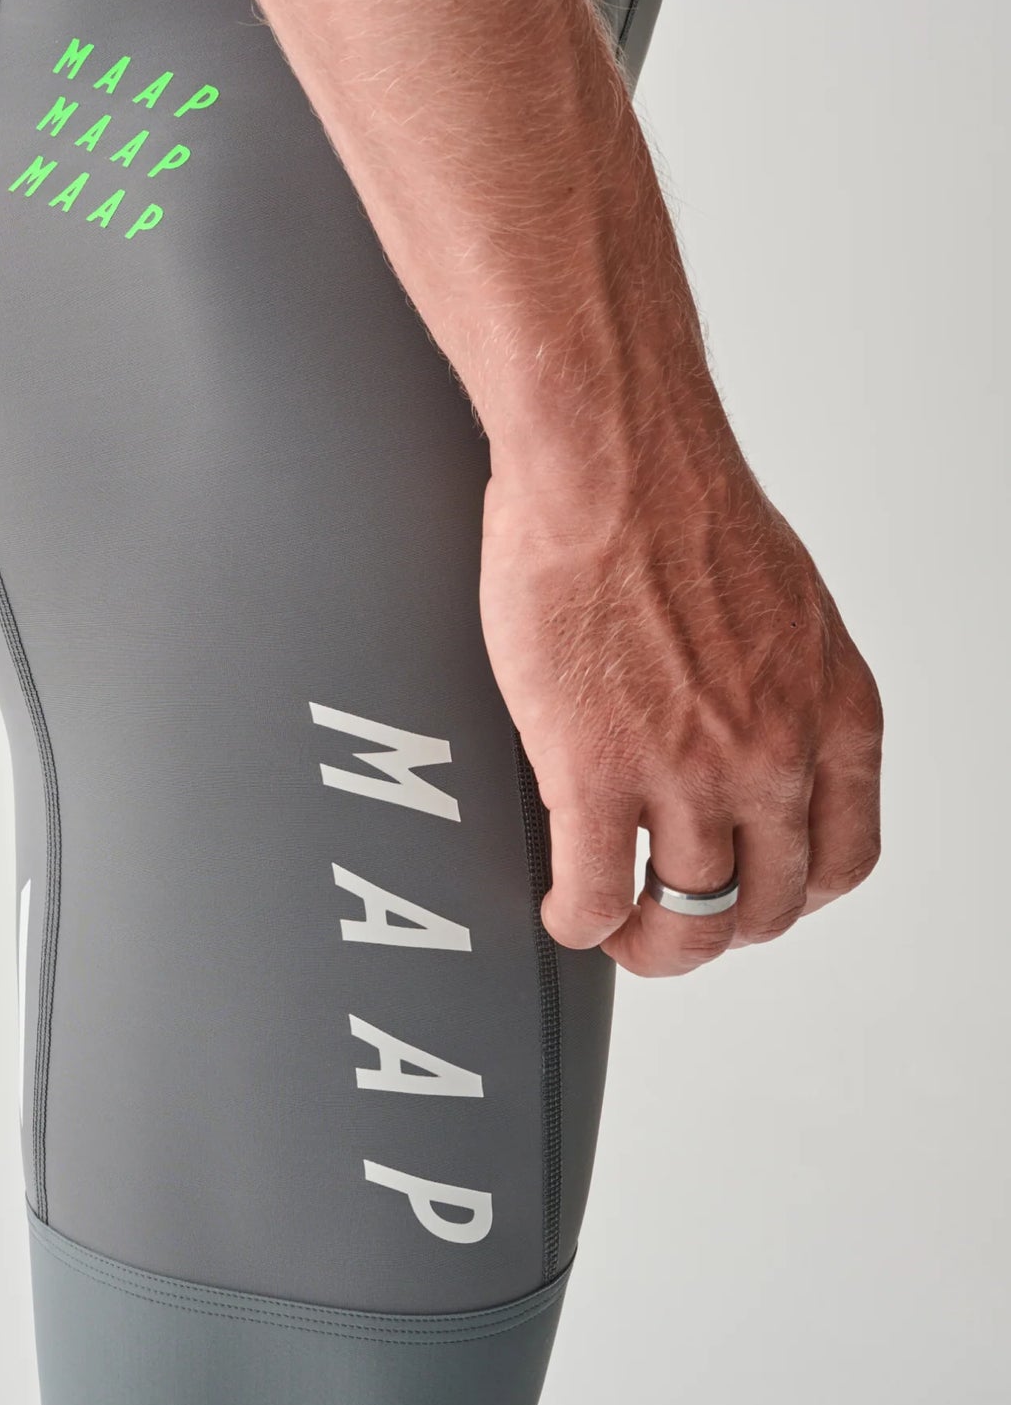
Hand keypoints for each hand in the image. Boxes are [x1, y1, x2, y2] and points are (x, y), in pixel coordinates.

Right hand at [480, 454, 882, 976]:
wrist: (612, 459)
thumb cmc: (681, 502)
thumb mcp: (789, 607)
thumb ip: (787, 688)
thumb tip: (752, 730)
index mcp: (834, 711)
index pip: (842, 859)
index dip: (790, 896)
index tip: (749, 893)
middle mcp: (775, 754)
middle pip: (767, 906)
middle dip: (718, 933)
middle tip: (670, 926)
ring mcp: (688, 772)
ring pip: (688, 921)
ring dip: (649, 946)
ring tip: (613, 932)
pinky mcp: (595, 773)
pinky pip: (595, 896)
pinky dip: (578, 923)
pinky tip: (561, 910)